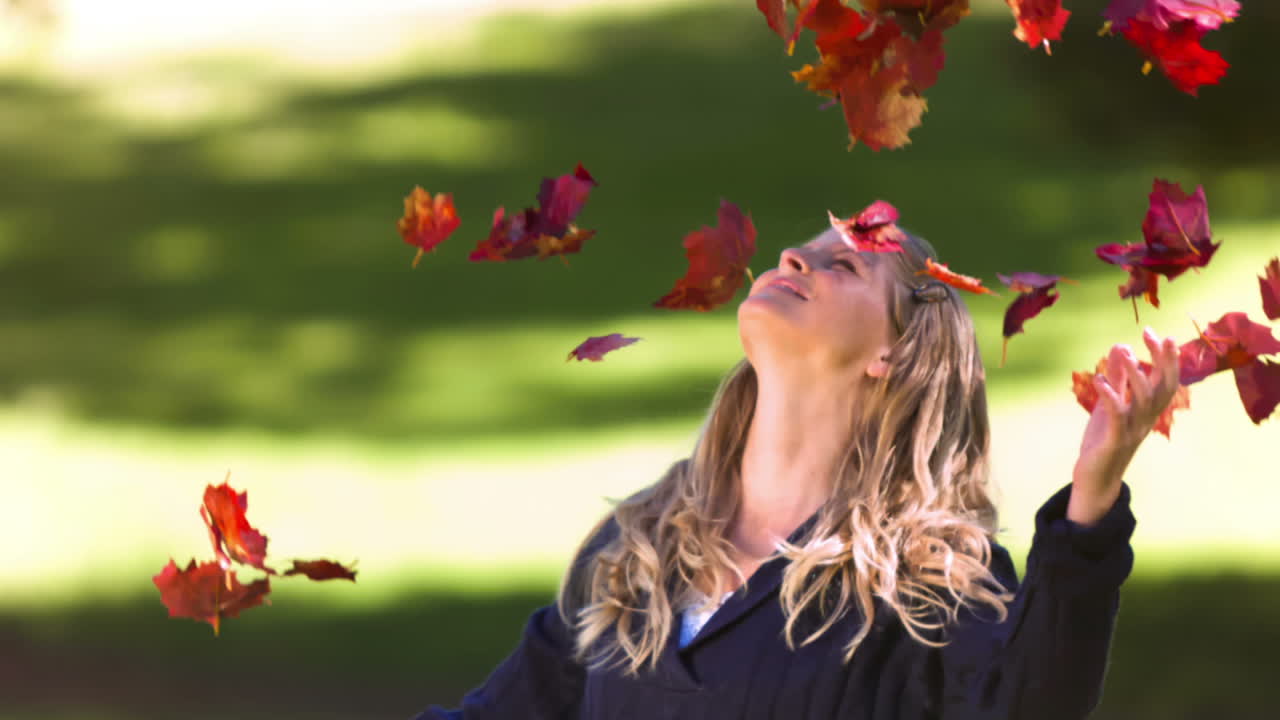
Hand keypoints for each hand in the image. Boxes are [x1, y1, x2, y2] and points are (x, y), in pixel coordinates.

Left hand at [1068, 327, 1180, 526]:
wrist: (1096, 479)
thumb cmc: (1104, 440)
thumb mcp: (1110, 405)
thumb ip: (1117, 378)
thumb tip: (1121, 346)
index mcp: (1147, 411)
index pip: (1165, 381)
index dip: (1166, 358)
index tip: (1157, 334)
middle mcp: (1145, 420)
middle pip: (1161, 388)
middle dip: (1160, 360)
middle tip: (1151, 335)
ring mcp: (1131, 431)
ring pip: (1141, 401)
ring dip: (1134, 374)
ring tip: (1124, 352)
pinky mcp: (1113, 441)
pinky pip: (1115, 417)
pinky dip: (1109, 397)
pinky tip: (1099, 380)